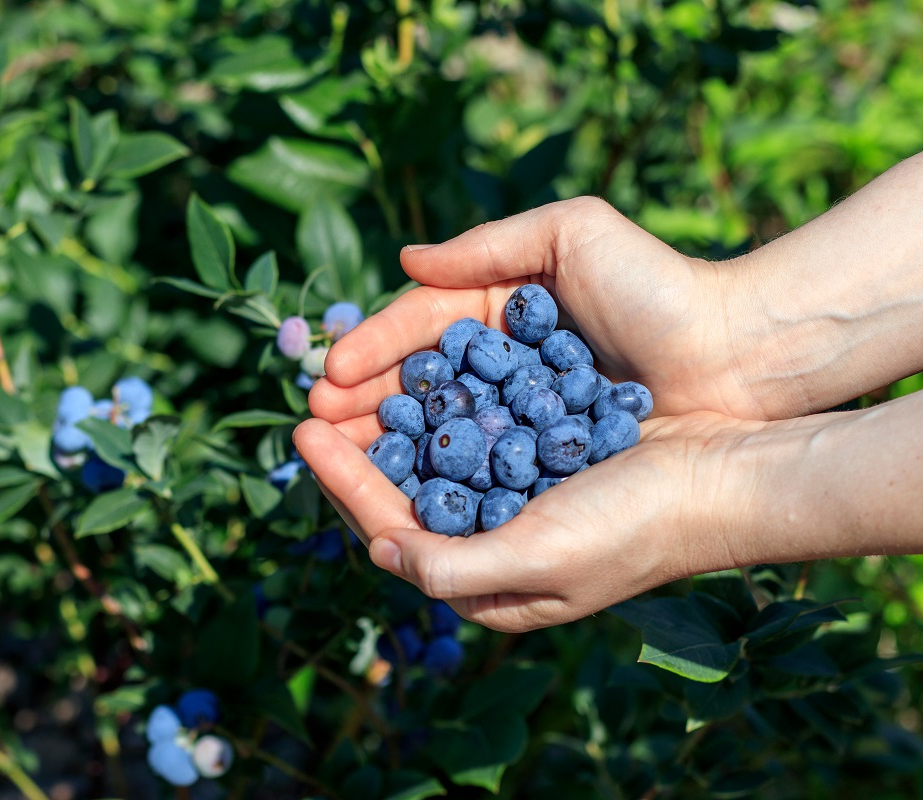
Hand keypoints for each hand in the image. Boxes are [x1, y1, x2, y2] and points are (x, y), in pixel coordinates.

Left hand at [293, 412, 759, 632]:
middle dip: (355, 444)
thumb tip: (376, 547)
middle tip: (314, 397)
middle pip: (402, 489)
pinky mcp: (538, 447)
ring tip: (351, 374)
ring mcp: (514, 491)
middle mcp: (492, 538)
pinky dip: (441, 396)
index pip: (391, 527)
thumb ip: (452, 566)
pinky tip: (418, 366)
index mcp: (487, 580)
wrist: (723, 474)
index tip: (304, 431)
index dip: (342, 480)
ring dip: (389, 415)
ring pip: (430, 453)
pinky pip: (473, 421)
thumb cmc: (636, 526)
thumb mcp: (540, 559)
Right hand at [309, 197, 770, 446]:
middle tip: (313, 424)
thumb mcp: (572, 234)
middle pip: (417, 387)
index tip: (330, 372)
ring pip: (438, 431)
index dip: (373, 348)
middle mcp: (502, 368)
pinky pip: (481, 470)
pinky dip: (439, 477)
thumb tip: (405, 260)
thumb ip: (487, 246)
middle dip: (361, 405)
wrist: (736, 353)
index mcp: (499, 309)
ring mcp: (521, 418)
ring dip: (384, 445)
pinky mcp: (545, 462)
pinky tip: (398, 486)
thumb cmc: (659, 285)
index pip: (420, 328)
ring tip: (337, 456)